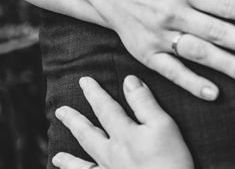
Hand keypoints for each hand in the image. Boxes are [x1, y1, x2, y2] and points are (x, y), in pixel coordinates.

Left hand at [52, 76, 193, 168]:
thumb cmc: (171, 158)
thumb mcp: (163, 124)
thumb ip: (144, 102)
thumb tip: (129, 80)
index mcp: (124, 134)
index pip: (105, 108)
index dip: (95, 93)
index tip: (84, 81)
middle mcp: (111, 153)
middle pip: (88, 134)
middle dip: (75, 121)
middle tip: (60, 111)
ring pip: (83, 164)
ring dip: (69, 159)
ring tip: (57, 156)